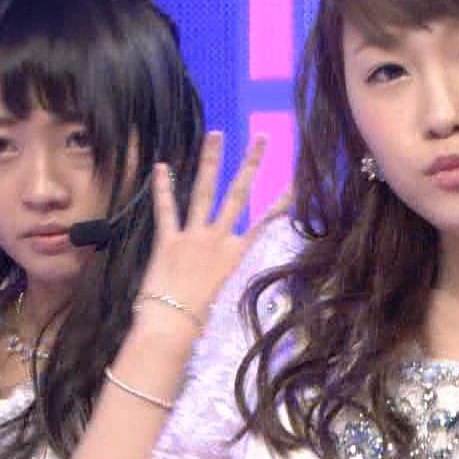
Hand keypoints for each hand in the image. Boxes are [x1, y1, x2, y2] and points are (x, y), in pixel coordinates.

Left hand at [136, 131, 286, 328]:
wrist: (173, 324)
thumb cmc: (198, 317)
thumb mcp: (219, 291)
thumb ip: (218, 271)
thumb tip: (214, 268)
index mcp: (236, 254)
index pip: (264, 221)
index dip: (281, 201)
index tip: (296, 181)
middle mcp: (219, 239)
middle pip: (238, 194)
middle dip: (251, 163)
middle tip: (261, 138)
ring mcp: (194, 236)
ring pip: (205, 191)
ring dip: (210, 161)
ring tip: (216, 135)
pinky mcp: (168, 240)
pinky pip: (166, 209)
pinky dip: (163, 187)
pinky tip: (162, 165)